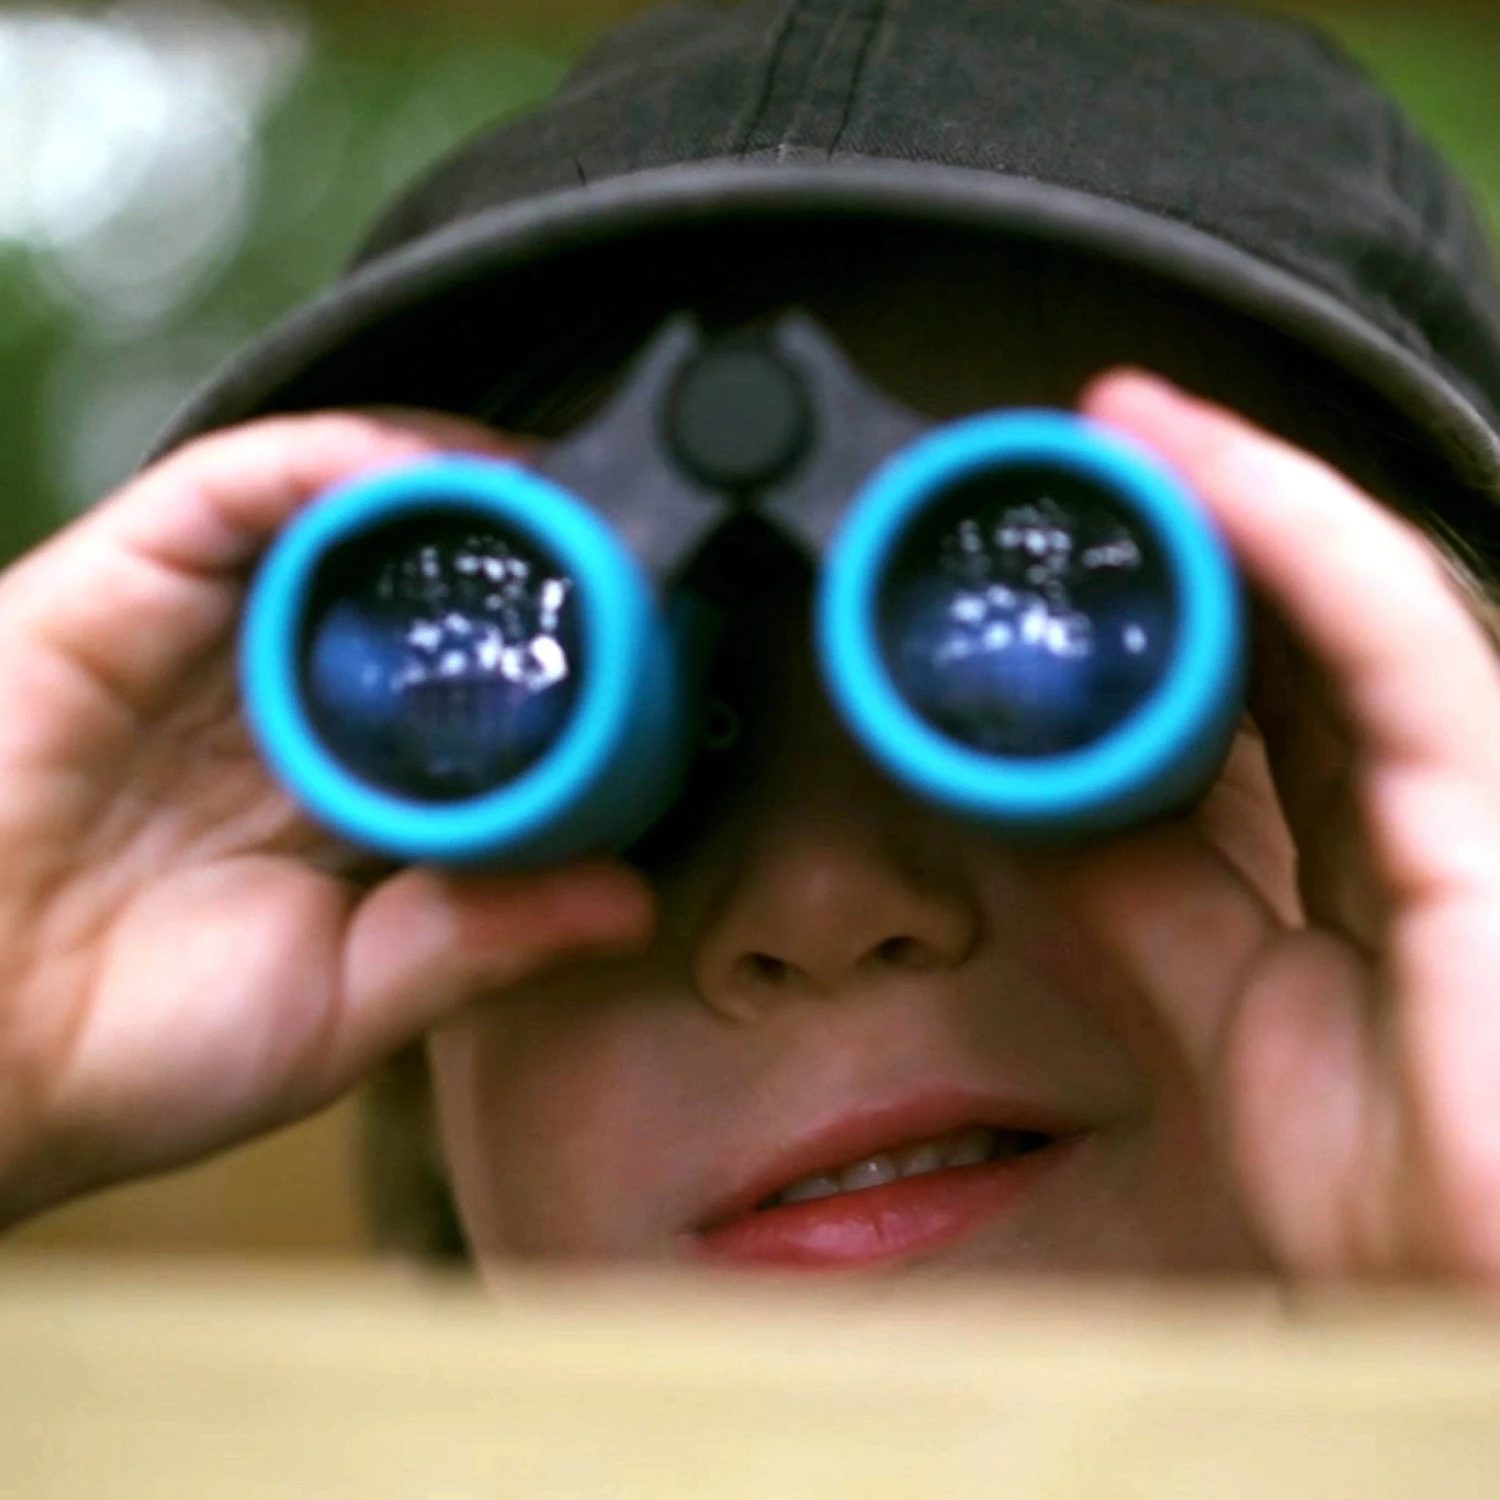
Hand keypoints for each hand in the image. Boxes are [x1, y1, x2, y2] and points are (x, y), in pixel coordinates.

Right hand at [0, 413, 652, 1226]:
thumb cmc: (127, 1052)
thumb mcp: (349, 1003)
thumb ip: (482, 938)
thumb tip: (631, 902)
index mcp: (338, 786)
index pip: (472, 684)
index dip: (565, 650)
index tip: (660, 639)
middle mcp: (278, 694)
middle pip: (423, 580)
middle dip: (529, 551)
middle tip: (632, 543)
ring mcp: (204, 633)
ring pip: (344, 507)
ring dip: (459, 487)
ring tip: (563, 495)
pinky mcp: (120, 582)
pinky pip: (238, 485)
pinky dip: (341, 462)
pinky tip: (440, 477)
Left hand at [1072, 371, 1499, 1279]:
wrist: (1475, 1306)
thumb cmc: (1394, 1180)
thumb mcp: (1218, 1010)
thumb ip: (1143, 900)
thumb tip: (1033, 798)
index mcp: (1381, 842)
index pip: (1286, 674)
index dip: (1198, 581)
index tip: (1096, 515)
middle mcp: (1440, 795)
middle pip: (1320, 617)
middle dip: (1209, 512)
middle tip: (1099, 433)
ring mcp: (1482, 796)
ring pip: (1363, 601)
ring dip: (1245, 494)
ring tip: (1133, 419)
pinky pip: (1401, 648)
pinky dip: (1303, 545)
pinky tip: (1209, 473)